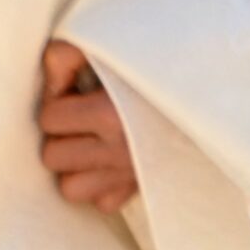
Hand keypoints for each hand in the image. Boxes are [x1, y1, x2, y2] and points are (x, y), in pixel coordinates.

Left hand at [39, 40, 136, 213]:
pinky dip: (99, 184)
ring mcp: (134, 174)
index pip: (49, 119)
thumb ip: (63, 56)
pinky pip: (104, 203)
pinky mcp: (146, 188)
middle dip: (58, 136)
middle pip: (53, 158)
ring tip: (86, 142)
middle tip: (77, 118)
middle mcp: (122, 151)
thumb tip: (47, 85)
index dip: (54, 100)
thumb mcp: (102, 46)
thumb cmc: (145, 65)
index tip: (71, 90)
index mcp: (109, 115)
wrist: (201, 88)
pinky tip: (104, 159)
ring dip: (73, 166)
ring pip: (72, 188)